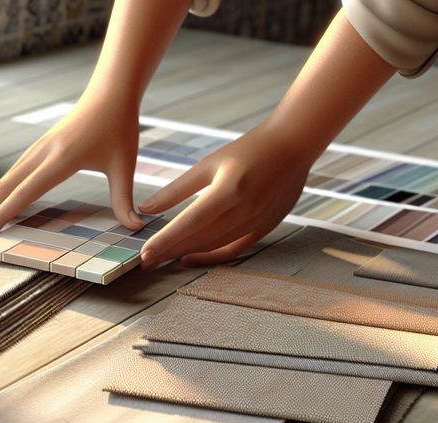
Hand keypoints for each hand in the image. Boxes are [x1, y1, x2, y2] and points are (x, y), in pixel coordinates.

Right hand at [0, 96, 145, 240]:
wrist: (111, 91)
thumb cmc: (119, 126)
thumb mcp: (125, 165)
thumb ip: (125, 199)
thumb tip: (136, 227)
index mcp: (60, 160)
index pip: (24, 192)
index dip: (3, 215)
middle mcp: (42, 153)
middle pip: (3, 187)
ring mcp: (38, 149)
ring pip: (5, 179)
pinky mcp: (40, 147)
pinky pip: (14, 172)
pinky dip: (1, 191)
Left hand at [137, 120, 314, 269]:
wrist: (292, 148)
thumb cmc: (248, 150)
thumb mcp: (208, 164)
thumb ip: (176, 189)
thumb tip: (146, 208)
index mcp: (229, 190)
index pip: (191, 222)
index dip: (166, 240)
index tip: (145, 253)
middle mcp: (244, 210)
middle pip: (200, 239)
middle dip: (170, 252)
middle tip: (146, 261)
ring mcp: (257, 222)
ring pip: (214, 246)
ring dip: (186, 254)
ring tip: (162, 259)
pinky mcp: (264, 228)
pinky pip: (233, 250)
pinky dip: (211, 256)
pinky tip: (190, 257)